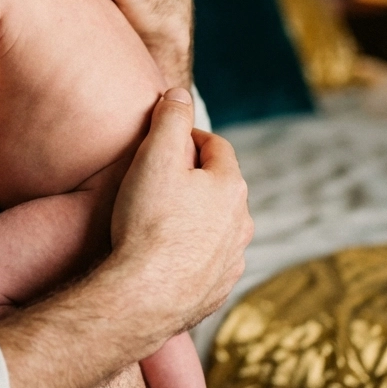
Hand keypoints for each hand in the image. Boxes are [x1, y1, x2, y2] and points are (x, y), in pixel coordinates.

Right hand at [110, 89, 252, 335]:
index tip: (161, 142)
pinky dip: (192, 248)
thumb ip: (170, 119)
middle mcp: (241, 222)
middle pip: (219, 184)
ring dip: (195, 213)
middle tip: (157, 176)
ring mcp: (232, 259)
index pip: (216, 145)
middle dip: (192, 175)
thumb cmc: (147, 221)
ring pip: (217, 223)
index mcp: (230, 186)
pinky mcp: (217, 287)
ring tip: (159, 214)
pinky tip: (165, 251)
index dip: (188, 137)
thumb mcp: (154, 156)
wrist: (144, 294)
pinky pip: (209, 257)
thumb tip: (180, 93)